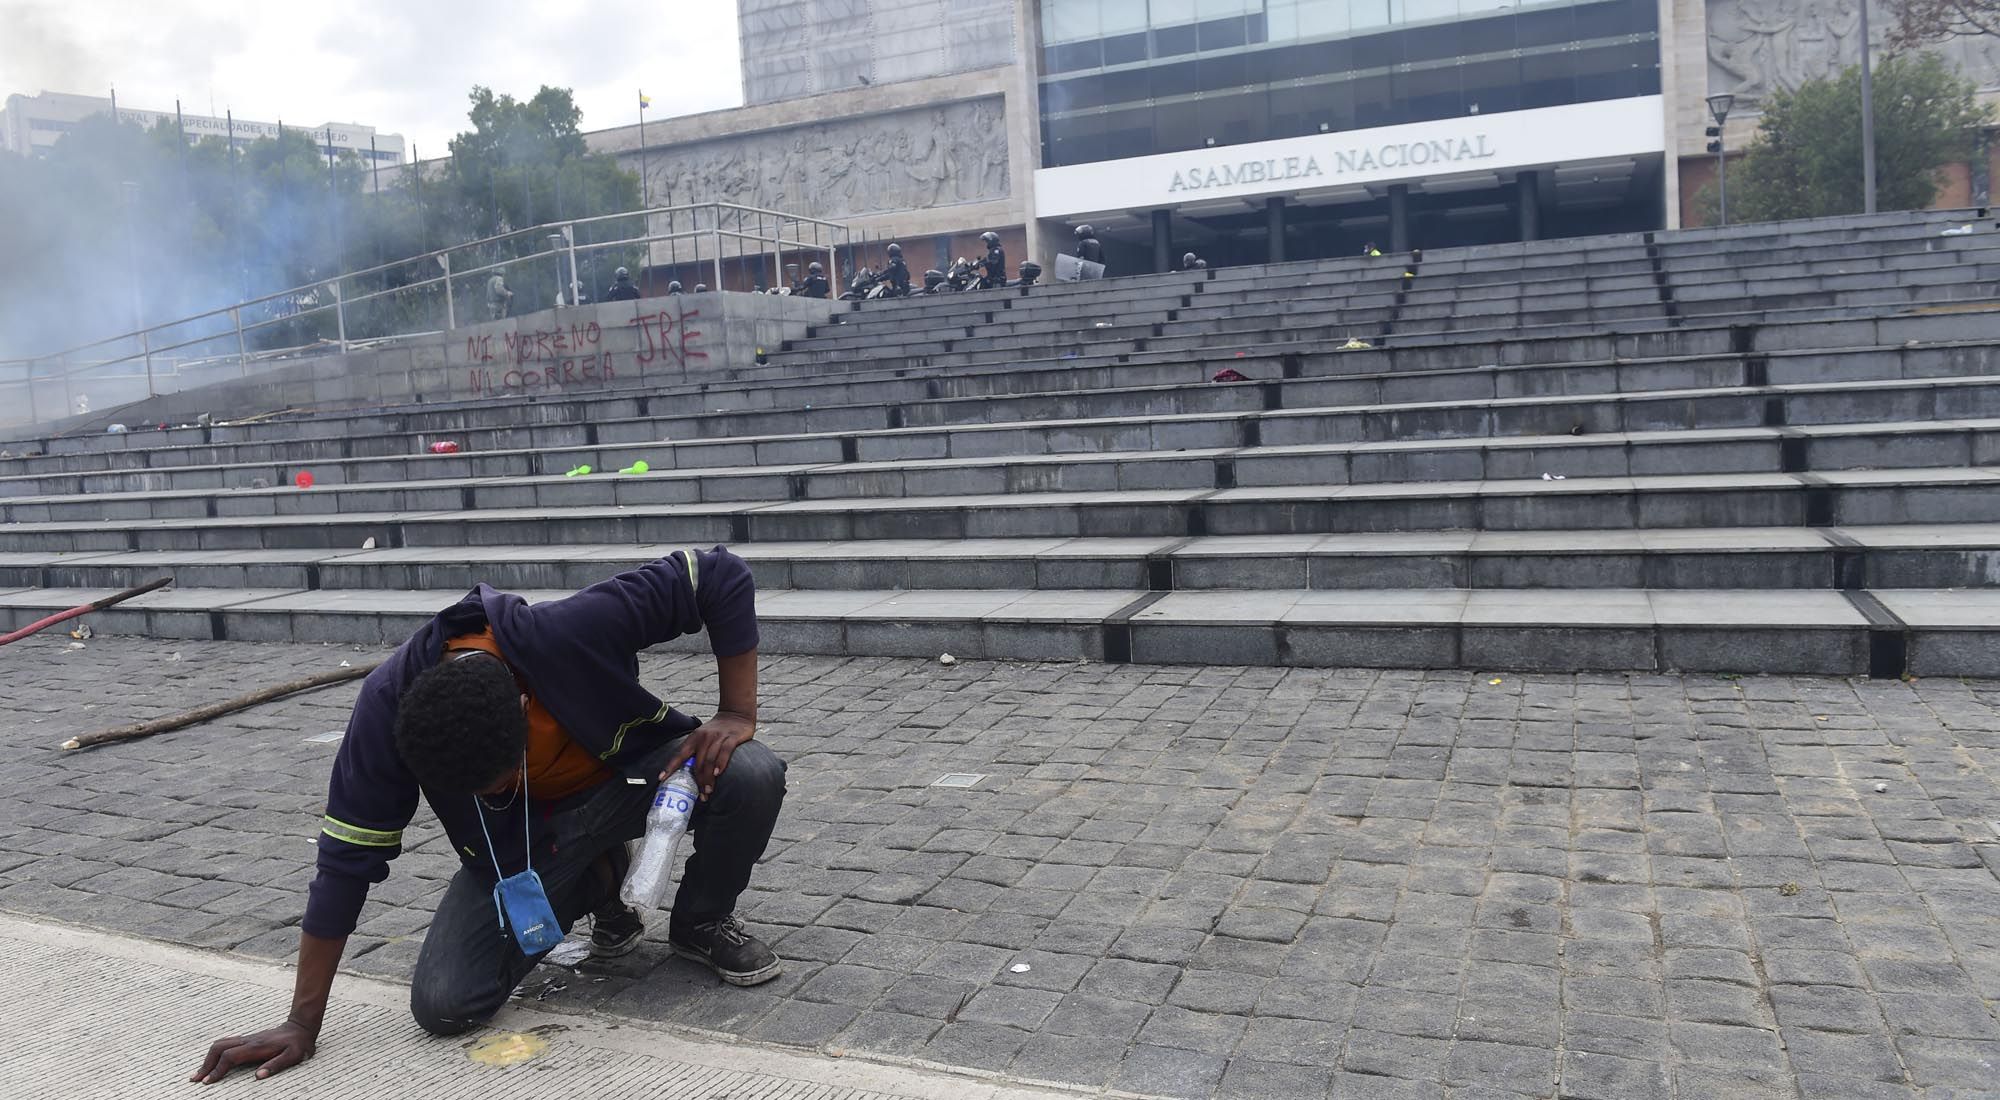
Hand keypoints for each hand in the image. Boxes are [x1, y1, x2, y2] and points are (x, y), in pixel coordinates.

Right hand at [190, 1020, 315, 1083]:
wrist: (300, 1028)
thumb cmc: (298, 1044)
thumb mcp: (294, 1056)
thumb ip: (277, 1064)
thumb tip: (258, 1076)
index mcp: (256, 1047)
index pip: (229, 1057)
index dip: (217, 1069)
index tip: (207, 1082)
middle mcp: (248, 1041)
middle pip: (218, 1048)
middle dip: (205, 1064)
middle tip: (195, 1079)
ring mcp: (247, 1039)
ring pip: (220, 1044)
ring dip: (208, 1058)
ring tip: (200, 1073)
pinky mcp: (247, 1040)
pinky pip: (226, 1044)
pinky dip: (215, 1053)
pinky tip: (213, 1062)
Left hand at [664, 712, 753, 798]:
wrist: (736, 714)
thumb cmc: (717, 730)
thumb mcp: (703, 735)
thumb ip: (696, 750)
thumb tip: (689, 772)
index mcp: (694, 738)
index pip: (679, 754)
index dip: (670, 767)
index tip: (662, 779)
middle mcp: (704, 737)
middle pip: (697, 762)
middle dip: (698, 780)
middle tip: (700, 795)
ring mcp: (718, 737)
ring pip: (709, 760)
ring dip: (708, 778)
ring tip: (708, 791)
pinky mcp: (732, 737)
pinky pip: (724, 752)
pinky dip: (720, 763)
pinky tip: (718, 773)